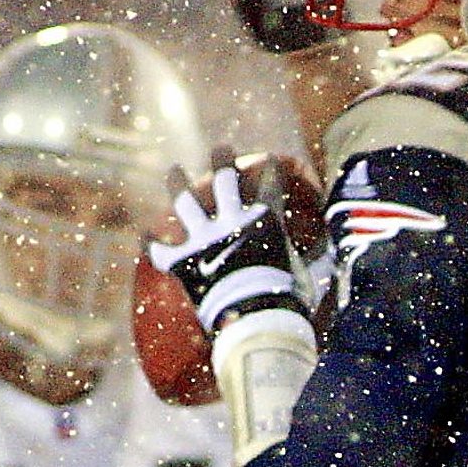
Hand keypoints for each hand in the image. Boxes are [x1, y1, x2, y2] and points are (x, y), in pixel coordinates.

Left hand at [148, 167, 307, 334]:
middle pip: (225, 180)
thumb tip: (322, 258)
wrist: (257, 318)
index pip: (270, 186)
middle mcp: (232, 221)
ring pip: (186, 203)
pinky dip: (152, 243)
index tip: (270, 160)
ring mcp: (204, 239)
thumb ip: (303, 259)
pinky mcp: (183, 262)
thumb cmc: (288, 299)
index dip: (271, 170)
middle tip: (220, 148)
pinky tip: (145, 234)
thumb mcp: (304, 272)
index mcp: (265, 221)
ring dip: (178, 184)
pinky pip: (160, 250)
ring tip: (173, 170)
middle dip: (222, 161)